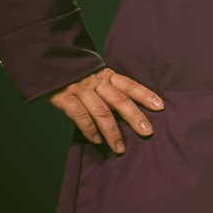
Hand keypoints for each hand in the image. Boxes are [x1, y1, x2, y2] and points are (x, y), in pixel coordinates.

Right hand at [50, 67, 164, 154]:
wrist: (51, 65)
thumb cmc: (81, 77)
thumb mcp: (99, 77)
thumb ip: (114, 89)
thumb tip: (136, 111)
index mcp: (108, 75)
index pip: (130, 85)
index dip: (145, 95)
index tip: (160, 107)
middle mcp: (96, 82)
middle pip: (119, 99)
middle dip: (134, 117)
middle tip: (146, 132)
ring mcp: (80, 90)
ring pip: (100, 111)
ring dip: (112, 131)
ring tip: (120, 147)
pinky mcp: (64, 98)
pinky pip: (79, 115)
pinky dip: (89, 129)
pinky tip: (97, 140)